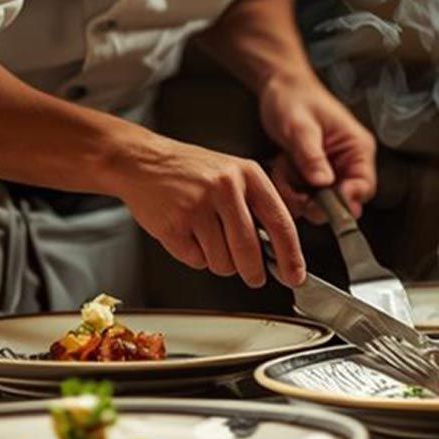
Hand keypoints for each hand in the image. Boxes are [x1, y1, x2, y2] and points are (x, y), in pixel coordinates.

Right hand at [115, 139, 303, 288]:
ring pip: (222, 261)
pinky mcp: (173, 225)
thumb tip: (277, 248)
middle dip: (254, 272)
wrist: (143, 161)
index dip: (291, 255)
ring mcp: (197, 207)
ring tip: (209, 240)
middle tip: (255, 277)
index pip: (280, 223)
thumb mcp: (233, 173)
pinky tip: (189, 236)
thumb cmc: (191, 170)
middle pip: (249, 250)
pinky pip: (196, 261)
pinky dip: (196, 257)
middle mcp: (226, 188)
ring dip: (220, 263)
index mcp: (248, 174)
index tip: (295, 275)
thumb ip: (255, 205)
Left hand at [258, 72, 377, 223]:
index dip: (344, 201)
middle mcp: (350, 163)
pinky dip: (289, 188)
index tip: (317, 202)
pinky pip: (304, 195)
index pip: (364, 188)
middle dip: (313, 200)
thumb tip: (323, 183)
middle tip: (292, 188)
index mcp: (358, 149)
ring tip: (283, 167)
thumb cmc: (294, 99)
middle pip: (341, 202)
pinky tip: (281, 167)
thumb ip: (311, 156)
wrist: (279, 88)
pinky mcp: (315, 175)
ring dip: (296, 193)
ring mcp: (332, 171)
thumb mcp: (300, 127)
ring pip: (318, 202)